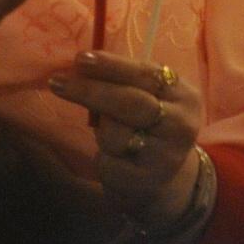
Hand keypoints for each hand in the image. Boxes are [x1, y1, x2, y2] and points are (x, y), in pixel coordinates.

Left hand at [49, 52, 201, 224]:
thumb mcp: (149, 98)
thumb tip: (81, 64)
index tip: (80, 58)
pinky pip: (108, 163)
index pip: (146, 74)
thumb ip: (125, 81)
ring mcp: (165, 158)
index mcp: (185, 96)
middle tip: (58, 81)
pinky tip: (114, 159)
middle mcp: (181, 126)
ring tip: (110, 134)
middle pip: (130, 102)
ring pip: (115, 135)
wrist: (165, 180)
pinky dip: (102, 158)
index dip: (112, 66)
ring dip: (102, 131)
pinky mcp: (146, 184)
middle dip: (91, 90)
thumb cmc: (149, 126)